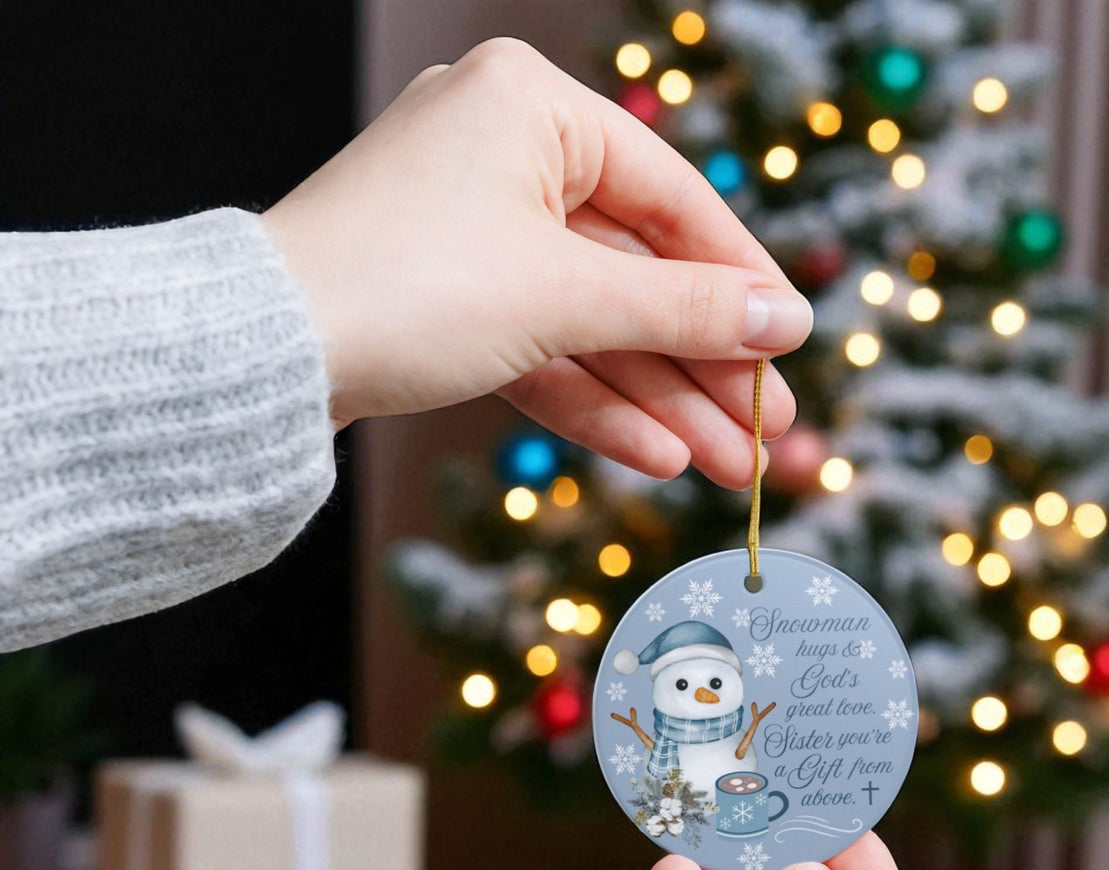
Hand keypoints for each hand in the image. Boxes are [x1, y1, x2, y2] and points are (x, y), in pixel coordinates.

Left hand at [261, 38, 811, 487]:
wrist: (260, 359)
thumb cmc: (408, 285)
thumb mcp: (565, 295)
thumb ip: (682, 309)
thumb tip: (784, 322)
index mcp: (531, 108)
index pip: (670, 199)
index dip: (737, 282)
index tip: (789, 345)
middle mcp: (502, 160)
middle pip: (633, 277)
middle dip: (701, 367)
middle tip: (767, 432)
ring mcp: (470, 236)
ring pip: (590, 327)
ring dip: (658, 401)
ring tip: (725, 464)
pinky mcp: (446, 304)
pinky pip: (539, 351)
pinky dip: (593, 404)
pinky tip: (656, 455)